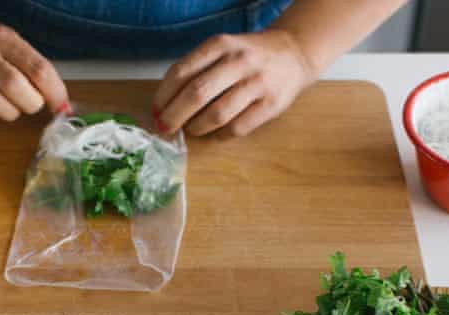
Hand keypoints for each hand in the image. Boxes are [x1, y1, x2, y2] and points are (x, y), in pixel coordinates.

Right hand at [0, 12, 67, 128]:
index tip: (60, 107)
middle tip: (30, 103)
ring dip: (9, 113)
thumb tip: (63, 105)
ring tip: (9, 106)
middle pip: (14, 86)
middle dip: (31, 104)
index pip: (38, 69)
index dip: (55, 94)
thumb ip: (34, 68)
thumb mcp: (11, 43)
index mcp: (3, 39)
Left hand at [153, 29, 315, 137]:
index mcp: (220, 45)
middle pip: (196, 94)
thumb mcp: (222, 50)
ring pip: (216, 114)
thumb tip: (164, 104)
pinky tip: (214, 134)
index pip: (182, 72)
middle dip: (174, 116)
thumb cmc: (248, 56)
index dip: (163, 96)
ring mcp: (257, 83)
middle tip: (164, 129)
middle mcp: (238, 61)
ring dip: (197, 128)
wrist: (293, 54)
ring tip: (191, 130)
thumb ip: (197, 70)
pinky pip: (237, 128)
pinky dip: (220, 136)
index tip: (155, 112)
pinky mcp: (271, 105)